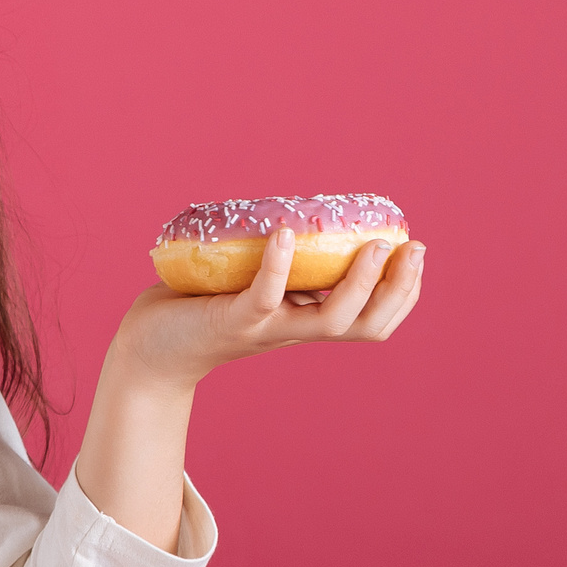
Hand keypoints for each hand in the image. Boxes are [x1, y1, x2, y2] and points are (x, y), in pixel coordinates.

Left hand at [112, 228, 425, 391]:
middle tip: (412, 248)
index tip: (416, 252)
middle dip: (398, 289)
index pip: (373, 319)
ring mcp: (265, 328)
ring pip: (329, 320)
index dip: (403, 292)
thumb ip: (279, 266)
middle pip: (365, 324)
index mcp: (306, 322)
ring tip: (373, 245)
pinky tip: (286, 235)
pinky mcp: (230, 321)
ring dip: (357, 283)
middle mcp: (294, 330)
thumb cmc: (201, 308)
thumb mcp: (253, 284)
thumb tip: (302, 217)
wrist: (150, 349)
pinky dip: (277, 266)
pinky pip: (262, 296)